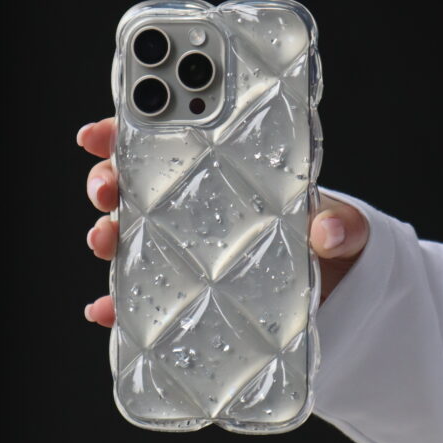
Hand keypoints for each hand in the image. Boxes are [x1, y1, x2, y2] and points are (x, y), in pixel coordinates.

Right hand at [77, 118, 369, 325]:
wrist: (334, 294)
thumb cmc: (328, 242)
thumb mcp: (341, 227)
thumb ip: (341, 225)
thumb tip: (328, 231)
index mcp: (226, 175)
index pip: (167, 142)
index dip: (127, 133)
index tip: (101, 133)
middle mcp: (195, 209)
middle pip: (133, 185)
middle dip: (106, 180)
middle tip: (104, 188)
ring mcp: (185, 252)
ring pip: (128, 236)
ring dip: (105, 235)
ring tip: (103, 241)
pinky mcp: (183, 295)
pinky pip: (139, 297)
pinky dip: (116, 303)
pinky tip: (104, 309)